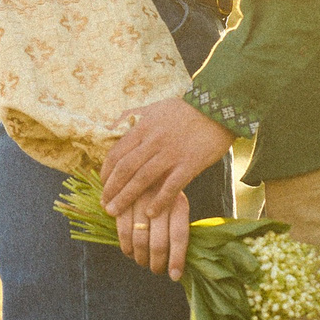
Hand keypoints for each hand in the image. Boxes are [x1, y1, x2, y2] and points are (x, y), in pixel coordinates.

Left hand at [102, 98, 234, 245]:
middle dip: (111, 189)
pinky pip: (171, 186)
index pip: (117, 153)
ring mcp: (171, 154)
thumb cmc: (184, 110)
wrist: (218, 108)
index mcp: (142, 128)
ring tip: (116, 212)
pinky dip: (159, 200)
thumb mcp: (153, 107)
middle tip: (104, 205)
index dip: (106, 172)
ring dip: (126, 197)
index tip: (102, 185)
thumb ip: (131, 116)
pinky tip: (150, 212)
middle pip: (125, 169)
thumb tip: (110, 127)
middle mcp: (153, 141)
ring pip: (142, 179)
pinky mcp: (190, 164)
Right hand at [116, 190, 193, 279]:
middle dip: (156, 263)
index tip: (174, 276)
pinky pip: (123, 232)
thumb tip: (180, 264)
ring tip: (142, 262)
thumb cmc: (163, 191)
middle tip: (156, 270)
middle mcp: (159, 200)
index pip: (179, 236)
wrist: (142, 164)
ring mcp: (139, 200)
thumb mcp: (176, 203)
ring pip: (139, 240)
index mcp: (178, 202)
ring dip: (140, 258)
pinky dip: (126, 247)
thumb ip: (177, 227)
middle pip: (158, 243)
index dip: (177, 259)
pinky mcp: (121, 201)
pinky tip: (129, 252)